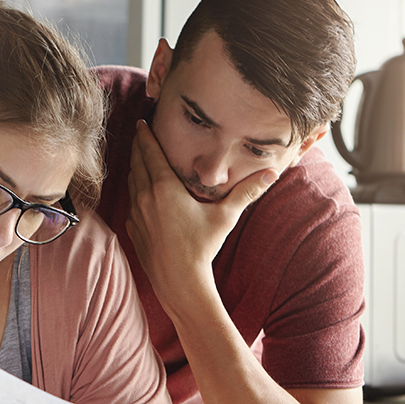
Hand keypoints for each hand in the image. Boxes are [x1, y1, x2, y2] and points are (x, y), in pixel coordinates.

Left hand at [126, 120, 275, 307]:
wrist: (179, 282)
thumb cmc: (202, 248)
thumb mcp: (226, 216)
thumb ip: (247, 193)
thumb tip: (273, 173)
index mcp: (164, 188)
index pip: (150, 153)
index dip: (145, 135)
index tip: (141, 122)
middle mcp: (145, 197)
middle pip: (137, 163)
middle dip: (138, 147)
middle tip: (139, 134)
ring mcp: (136, 214)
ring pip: (131, 182)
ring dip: (135, 167)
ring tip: (140, 158)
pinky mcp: (133, 229)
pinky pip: (131, 202)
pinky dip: (134, 191)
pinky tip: (140, 191)